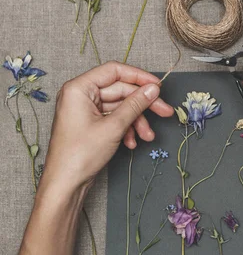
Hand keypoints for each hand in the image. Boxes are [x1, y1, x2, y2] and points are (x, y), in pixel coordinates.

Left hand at [41, 62, 173, 193]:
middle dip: (143, 104)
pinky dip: (126, 128)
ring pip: (120, 107)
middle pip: (121, 90)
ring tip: (148, 136)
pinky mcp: (91, 123)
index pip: (114, 71)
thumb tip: (153, 89)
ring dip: (137, 120)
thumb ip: (135, 104)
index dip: (139, 77)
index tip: (158, 86)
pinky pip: (114, 118)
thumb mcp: (114, 126)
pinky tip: (132, 142)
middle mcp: (81, 95)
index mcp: (79, 88)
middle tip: (165, 111)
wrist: (66, 183)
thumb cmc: (80, 154)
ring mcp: (86, 110)